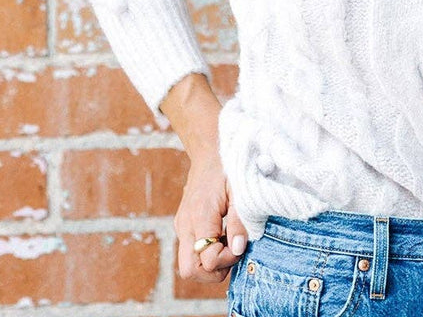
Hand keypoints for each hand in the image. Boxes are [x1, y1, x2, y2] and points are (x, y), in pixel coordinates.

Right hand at [175, 149, 249, 283]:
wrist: (210, 151)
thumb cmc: (228, 167)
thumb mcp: (240, 191)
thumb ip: (240, 221)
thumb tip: (238, 248)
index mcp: (200, 216)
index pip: (207, 260)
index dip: (227, 259)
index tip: (240, 243)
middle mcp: (185, 225)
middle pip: (190, 271)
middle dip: (214, 270)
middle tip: (232, 250)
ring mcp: (182, 226)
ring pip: (188, 265)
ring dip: (210, 263)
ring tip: (228, 240)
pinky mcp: (183, 226)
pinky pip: (190, 252)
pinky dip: (206, 253)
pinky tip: (221, 234)